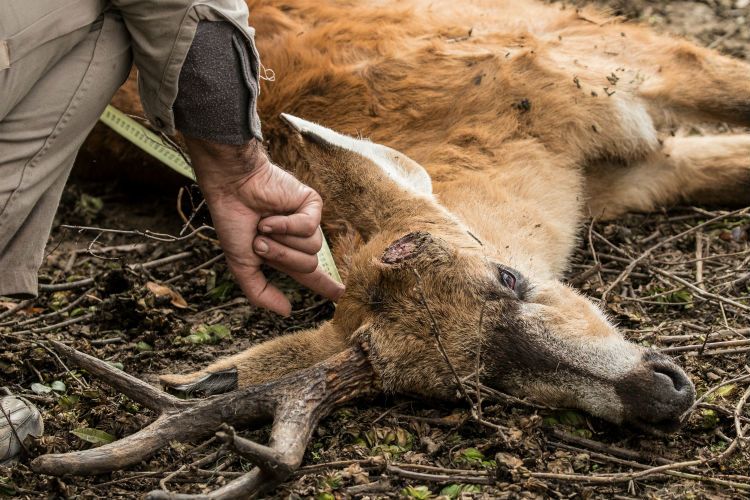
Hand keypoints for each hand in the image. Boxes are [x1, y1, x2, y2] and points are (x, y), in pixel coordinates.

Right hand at [185, 137, 344, 315]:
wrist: (232, 188)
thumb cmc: (233, 221)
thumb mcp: (242, 265)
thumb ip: (260, 292)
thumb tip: (288, 312)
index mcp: (284, 254)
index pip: (311, 275)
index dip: (327, 285)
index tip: (342, 295)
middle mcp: (298, 239)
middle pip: (309, 265)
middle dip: (282, 256)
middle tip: (260, 241)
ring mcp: (307, 221)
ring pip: (312, 248)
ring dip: (282, 240)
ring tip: (264, 224)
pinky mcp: (312, 204)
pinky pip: (310, 227)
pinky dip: (287, 224)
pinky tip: (272, 214)